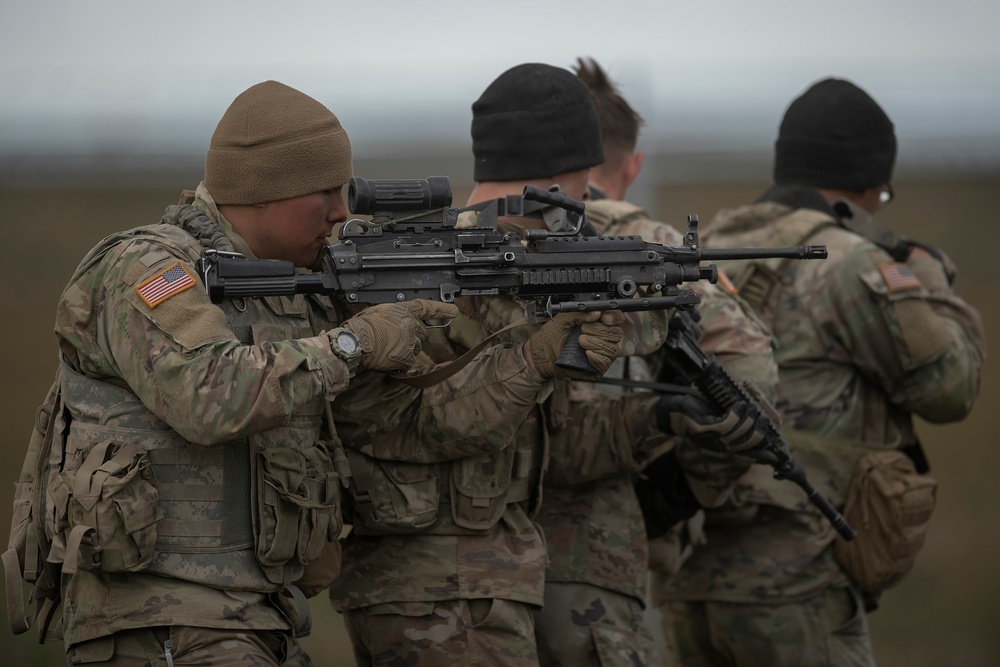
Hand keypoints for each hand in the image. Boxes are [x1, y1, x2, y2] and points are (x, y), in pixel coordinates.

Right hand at [343, 300, 458, 371]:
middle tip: (392, 336)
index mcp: (406, 311)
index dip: (442, 310)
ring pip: (415, 348)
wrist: (357, 342)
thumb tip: (399, 320)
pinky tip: (387, 357)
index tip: (454, 311)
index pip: (427, 308)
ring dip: (405, 349)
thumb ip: (394, 314)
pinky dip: (400, 361)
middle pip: (421, 333)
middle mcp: (413, 325)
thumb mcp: (378, 310)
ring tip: (387, 347)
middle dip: (411, 335)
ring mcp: (412, 343)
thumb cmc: (363, 325)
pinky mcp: (408, 358)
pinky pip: (408, 361)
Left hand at [524, 310, 625, 379]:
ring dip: (596, 343)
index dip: (614, 317)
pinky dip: (597, 357)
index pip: (616, 319)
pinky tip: (587, 353)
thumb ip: (579, 313)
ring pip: (611, 348)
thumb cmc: (550, 337)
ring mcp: (600, 353)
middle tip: (583, 330)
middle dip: (599, 330)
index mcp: (596, 324)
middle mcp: (601, 338)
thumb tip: (596, 312)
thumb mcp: (563, 319)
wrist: (540, 355)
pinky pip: (605, 362)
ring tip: (580, 341)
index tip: (604, 318)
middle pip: (615, 333)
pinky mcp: (597, 367)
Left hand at [657, 394, 764, 453]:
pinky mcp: (705, 427)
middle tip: (764, 419)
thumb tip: (755, 418)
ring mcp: (712, 437)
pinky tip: (739, 405)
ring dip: (748, 419)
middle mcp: (719, 445)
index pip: (746, 455)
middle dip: (759, 432)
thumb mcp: (718, 419)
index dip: (761, 457)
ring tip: (751, 408)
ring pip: (738, 434)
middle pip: (747, 445)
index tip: (774, 456)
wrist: (673, 411)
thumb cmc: (698, 413)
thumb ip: (735, 422)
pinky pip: (726, 424)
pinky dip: (736, 414)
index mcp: (724, 446)